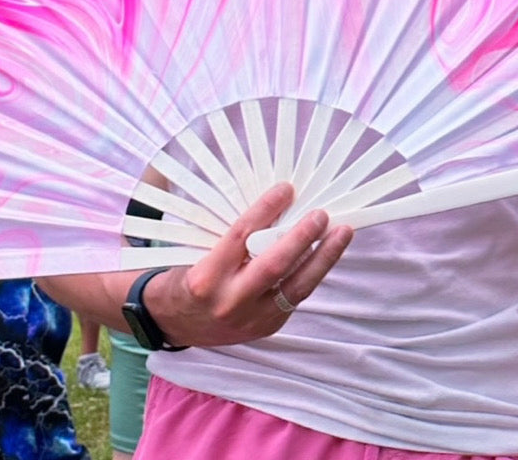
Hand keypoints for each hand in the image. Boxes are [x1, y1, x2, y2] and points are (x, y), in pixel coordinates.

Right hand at [146, 182, 352, 347]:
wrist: (175, 325)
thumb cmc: (188, 279)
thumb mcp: (199, 253)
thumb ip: (234, 238)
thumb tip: (276, 207)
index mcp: (206, 276)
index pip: (241, 236)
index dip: (266, 210)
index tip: (286, 189)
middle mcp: (229, 301)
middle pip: (274, 265)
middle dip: (302, 237)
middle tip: (321, 213)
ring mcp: (251, 319)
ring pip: (296, 287)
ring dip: (323, 257)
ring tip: (342, 233)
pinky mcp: (267, 328)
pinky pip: (295, 297)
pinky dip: (312, 273)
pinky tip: (326, 254)